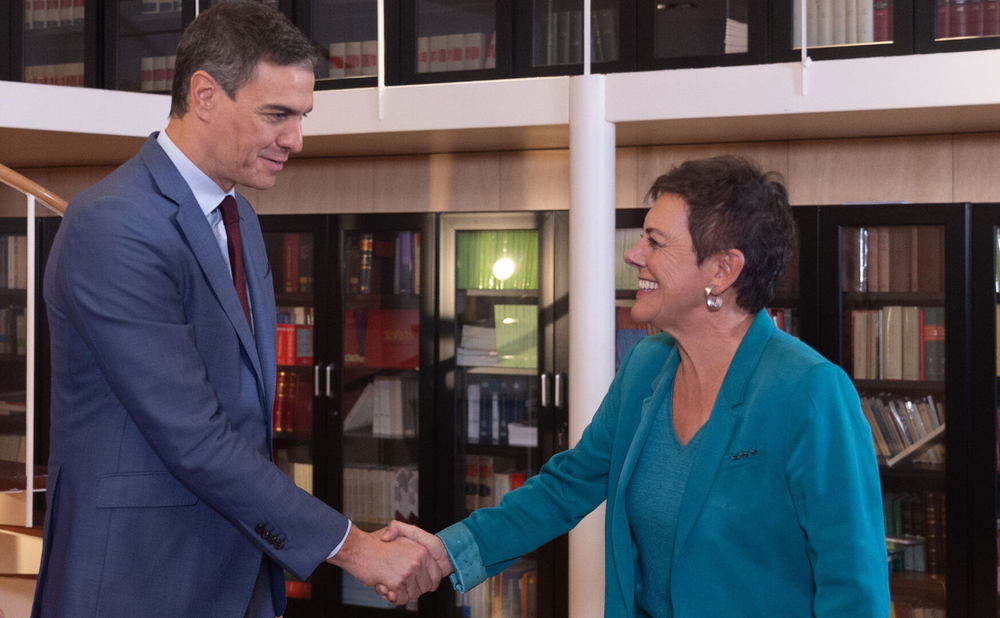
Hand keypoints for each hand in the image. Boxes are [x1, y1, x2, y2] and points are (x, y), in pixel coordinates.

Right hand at [326, 525, 443, 604]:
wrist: (358, 549)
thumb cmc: (376, 543)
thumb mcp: (399, 534)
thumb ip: (414, 543)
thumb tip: (421, 560)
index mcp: (422, 550)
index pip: (436, 575)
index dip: (428, 582)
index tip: (418, 582)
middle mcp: (418, 561)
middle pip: (425, 587)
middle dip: (413, 589)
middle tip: (401, 584)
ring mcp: (408, 572)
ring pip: (413, 594)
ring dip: (402, 593)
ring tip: (390, 584)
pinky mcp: (397, 583)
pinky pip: (401, 599)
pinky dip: (394, 597)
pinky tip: (385, 587)